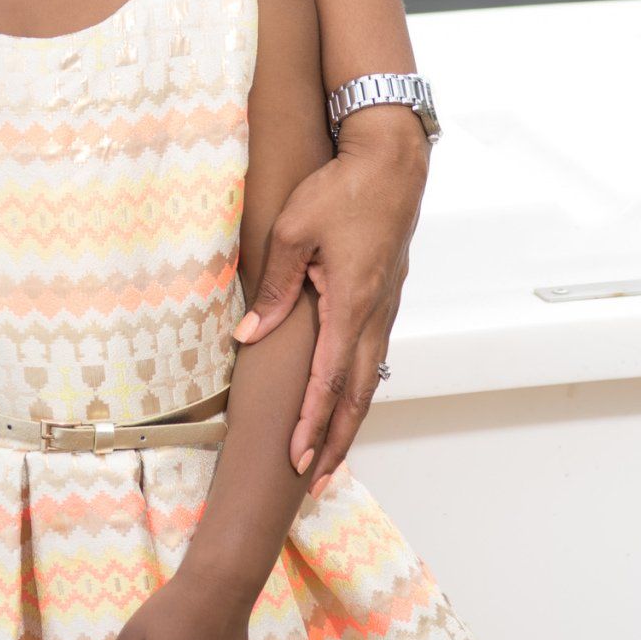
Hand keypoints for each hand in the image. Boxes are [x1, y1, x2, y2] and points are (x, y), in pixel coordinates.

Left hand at [232, 106, 427, 489]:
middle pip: (356, 395)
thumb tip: (249, 338)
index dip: (311, 423)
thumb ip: (272, 289)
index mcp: (351, 303)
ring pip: (369, 379)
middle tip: (314, 478)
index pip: (328, 380)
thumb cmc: (341, 189)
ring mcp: (385, 308)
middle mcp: (374, 315)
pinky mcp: (386, 298)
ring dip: (348, 420)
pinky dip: (358, 389)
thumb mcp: (291, 232)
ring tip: (329, 454)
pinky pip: (372, 356)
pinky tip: (345, 401)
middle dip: (334, 440)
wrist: (391, 160)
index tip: (297, 457)